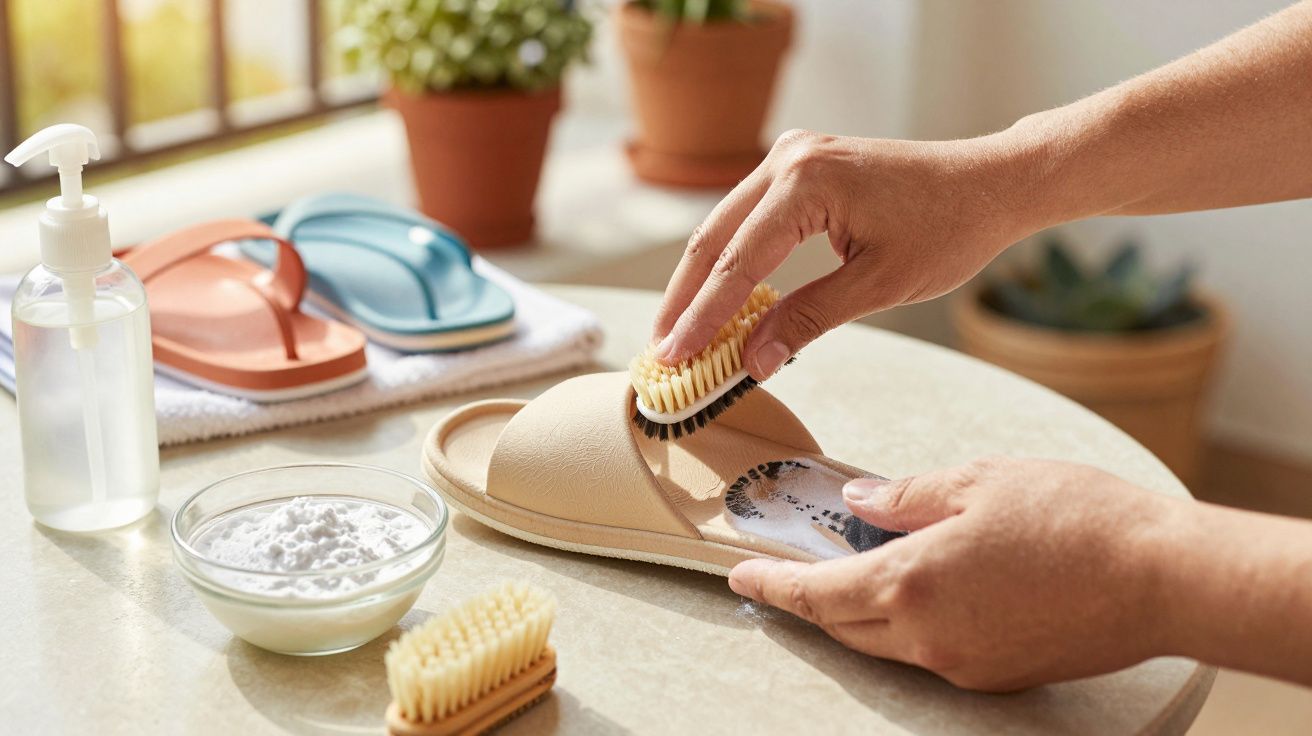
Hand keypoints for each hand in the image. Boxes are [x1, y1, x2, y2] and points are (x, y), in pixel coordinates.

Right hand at [651, 129, 1038, 374]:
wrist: (990, 183)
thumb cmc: (949, 229)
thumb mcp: (879, 285)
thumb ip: (808, 320)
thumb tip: (752, 362)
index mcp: (807, 182)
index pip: (737, 264)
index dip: (702, 319)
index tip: (674, 360)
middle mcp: (789, 158)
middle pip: (713, 239)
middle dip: (685, 300)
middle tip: (662, 353)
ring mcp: (791, 156)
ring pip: (724, 227)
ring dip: (701, 281)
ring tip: (678, 332)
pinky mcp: (800, 165)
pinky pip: (749, 217)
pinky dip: (730, 259)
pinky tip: (716, 296)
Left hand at [728, 457, 1183, 690]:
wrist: (1161, 577)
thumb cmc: (1075, 517)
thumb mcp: (978, 481)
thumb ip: (907, 495)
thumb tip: (861, 500)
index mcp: (912, 582)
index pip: (817, 593)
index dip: (773, 584)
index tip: (740, 574)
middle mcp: (928, 636)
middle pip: (842, 625)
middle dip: (809, 599)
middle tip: (790, 570)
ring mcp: (963, 664)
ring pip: (884, 643)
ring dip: (858, 611)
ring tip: (852, 572)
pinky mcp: (997, 675)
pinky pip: (929, 652)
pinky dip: (907, 623)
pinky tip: (921, 589)